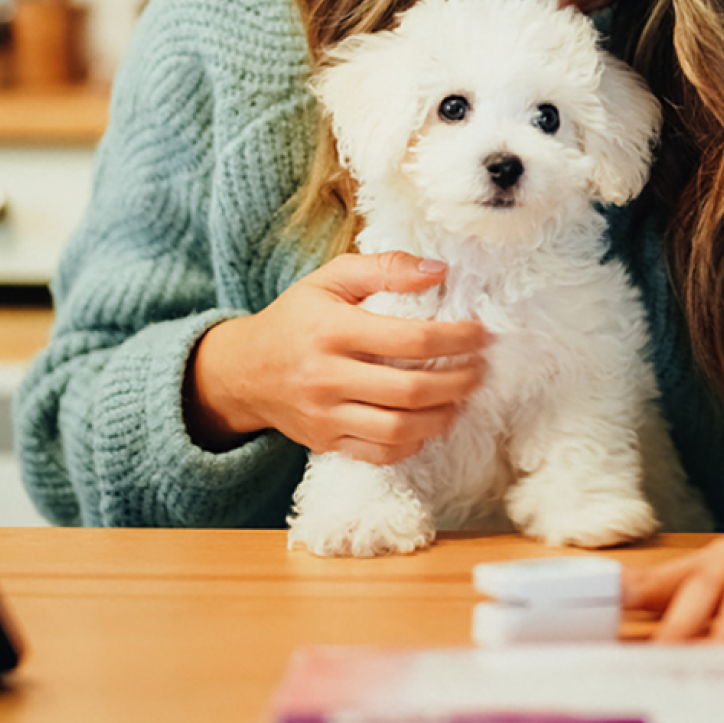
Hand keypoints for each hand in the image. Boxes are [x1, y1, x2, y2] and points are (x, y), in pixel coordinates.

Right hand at [184, 252, 488, 463]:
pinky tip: (429, 423)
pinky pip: (380, 454)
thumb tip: (438, 270)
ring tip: (462, 397)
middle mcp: (327, 378)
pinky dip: (414, 443)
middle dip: (458, 382)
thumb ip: (384, 268)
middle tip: (480, 369)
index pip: (410, 340)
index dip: (455, 338)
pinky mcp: (326, 443)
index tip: (480, 333)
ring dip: (443, 416)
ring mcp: (326, 416)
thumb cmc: (296, 318)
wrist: (243, 370)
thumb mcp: (331, 278)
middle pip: (410, 391)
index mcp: (332, 331)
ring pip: (399, 430)